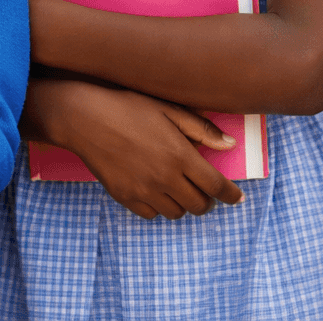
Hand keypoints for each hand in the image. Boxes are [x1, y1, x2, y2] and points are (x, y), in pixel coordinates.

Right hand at [27, 78, 243, 219]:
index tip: (237, 197)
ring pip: (176, 213)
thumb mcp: (169, 110)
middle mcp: (165, 178)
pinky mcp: (125, 197)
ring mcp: (144, 191)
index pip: (215, 185)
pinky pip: (151, 215)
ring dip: (184, 203)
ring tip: (179, 187)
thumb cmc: (129, 108)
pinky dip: (159, 206)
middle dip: (208, 200)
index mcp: (180, 155)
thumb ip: (202, 130)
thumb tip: (229, 144)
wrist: (85, 118)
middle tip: (205, 189)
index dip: (230, 194)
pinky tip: (156, 189)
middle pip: (199, 205)